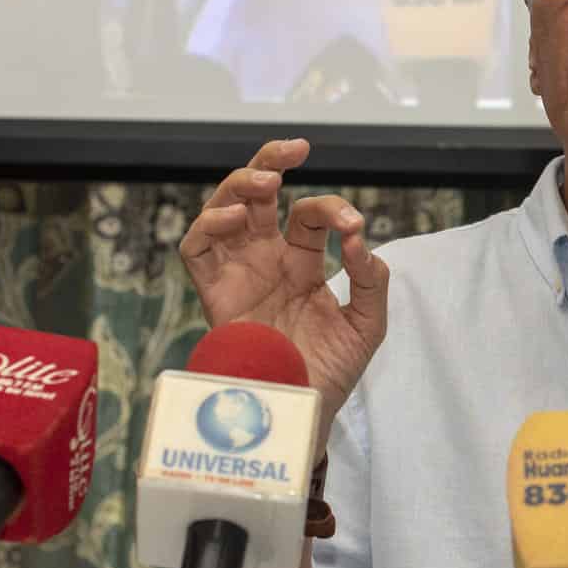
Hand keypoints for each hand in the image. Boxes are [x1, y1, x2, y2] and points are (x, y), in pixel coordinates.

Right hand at [179, 139, 386, 444]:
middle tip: (295, 149)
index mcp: (300, 264)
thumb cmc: (331, 375)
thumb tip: (357, 239)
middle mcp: (265, 262)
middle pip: (256, 196)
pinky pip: (197, 250)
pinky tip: (235, 218)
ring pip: (222, 211)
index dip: (332, 211)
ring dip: (239, 185)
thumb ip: (370, 280)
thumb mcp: (366, 325)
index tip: (353, 226)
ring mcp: (238, 276)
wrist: (302, 418)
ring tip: (266, 180)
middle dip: (270, 162)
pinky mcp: (215, 296)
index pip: (309, 217)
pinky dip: (209, 225)